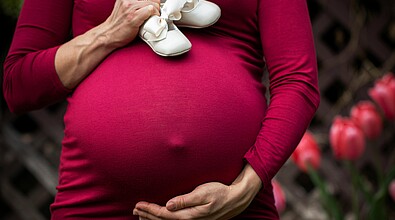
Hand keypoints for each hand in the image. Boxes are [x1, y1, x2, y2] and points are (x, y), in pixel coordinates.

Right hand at [101, 0, 160, 48]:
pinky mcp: (133, 17)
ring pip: (153, 4)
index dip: (153, 1)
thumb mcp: (124, 8)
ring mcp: (130, 8)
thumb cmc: (118, 25)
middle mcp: (127, 0)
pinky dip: (154, 15)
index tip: (153, 7)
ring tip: (154, 17)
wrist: (108, 35)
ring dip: (156, 12)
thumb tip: (148, 4)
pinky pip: (150, 10)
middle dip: (156, 6)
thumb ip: (134, 4)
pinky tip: (152, 20)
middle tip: (155, 13)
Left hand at [133, 164, 261, 219]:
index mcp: (189, 215)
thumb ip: (185, 200)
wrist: (235, 199)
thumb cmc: (220, 192)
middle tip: (134, 209)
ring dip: (153, 219)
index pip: (164, 215)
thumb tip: (168, 205)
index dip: (150, 210)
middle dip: (147, 215)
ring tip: (140, 215)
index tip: (139, 204)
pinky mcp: (194, 219)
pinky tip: (159, 216)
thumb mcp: (203, 193)